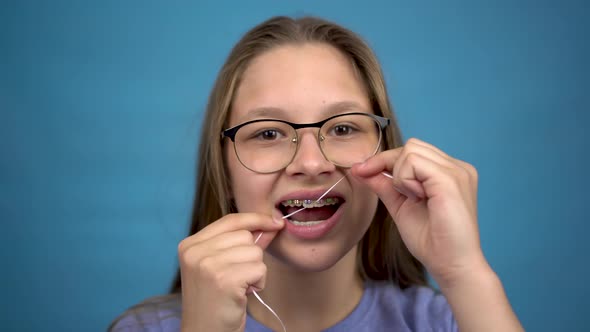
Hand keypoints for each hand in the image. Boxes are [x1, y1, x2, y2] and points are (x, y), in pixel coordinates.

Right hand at [177, 212, 283, 331]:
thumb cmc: (216, 301)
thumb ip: (244, 243)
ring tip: (238, 287)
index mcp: (191, 244)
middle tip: (237, 278)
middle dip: (251, 256)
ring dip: (255, 271)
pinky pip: (259, 268)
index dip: (255, 219)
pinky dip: (258, 283)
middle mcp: (195, 251)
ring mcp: (207, 264)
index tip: (275, 222)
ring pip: (254, 252)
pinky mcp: (224, 279)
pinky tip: (243, 294)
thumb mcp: (223, 266)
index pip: (230, 220)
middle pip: (245, 236)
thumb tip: (271, 223)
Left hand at [351, 138, 485, 287]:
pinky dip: (405, 179)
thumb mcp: (401, 206)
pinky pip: (414, 161)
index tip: (360, 171)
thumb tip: (360, 169)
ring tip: (414, 198)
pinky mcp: (450, 179)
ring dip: (400, 175)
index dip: (384, 159)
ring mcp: (457, 171)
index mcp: (450, 173)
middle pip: (411, 145)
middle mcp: (458, 167)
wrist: (451, 265)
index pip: (413, 150)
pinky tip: (416, 198)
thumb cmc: (431, 241)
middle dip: (391, 165)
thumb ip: (385, 185)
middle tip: (399, 193)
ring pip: (411, 150)